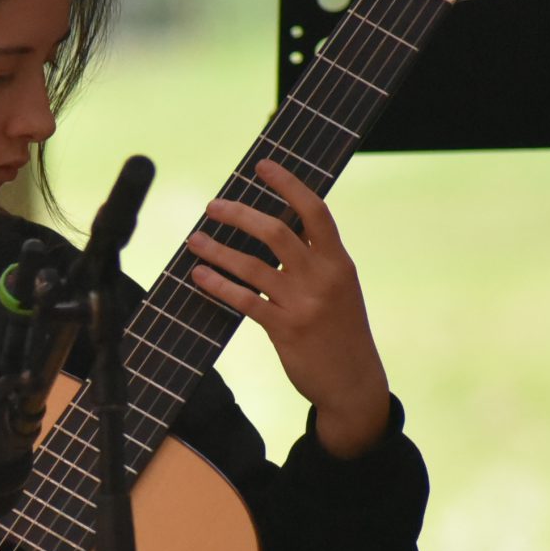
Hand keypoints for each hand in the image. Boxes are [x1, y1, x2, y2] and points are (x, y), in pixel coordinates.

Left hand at [185, 158, 392, 457]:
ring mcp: (304, 304)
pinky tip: (199, 276)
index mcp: (339, 262)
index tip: (262, 166)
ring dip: (218, 250)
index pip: (315, 211)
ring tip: (194, 240)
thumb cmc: (342, 332)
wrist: (354, 384)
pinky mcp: (285, 329)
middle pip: (276, 232)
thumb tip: (278, 229)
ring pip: (253, 266)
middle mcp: (323, 277)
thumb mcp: (341, 289)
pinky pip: (245, 300)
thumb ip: (317, 260)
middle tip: (212, 206)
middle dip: (239, 214)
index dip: (288, 184)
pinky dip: (218, 285)